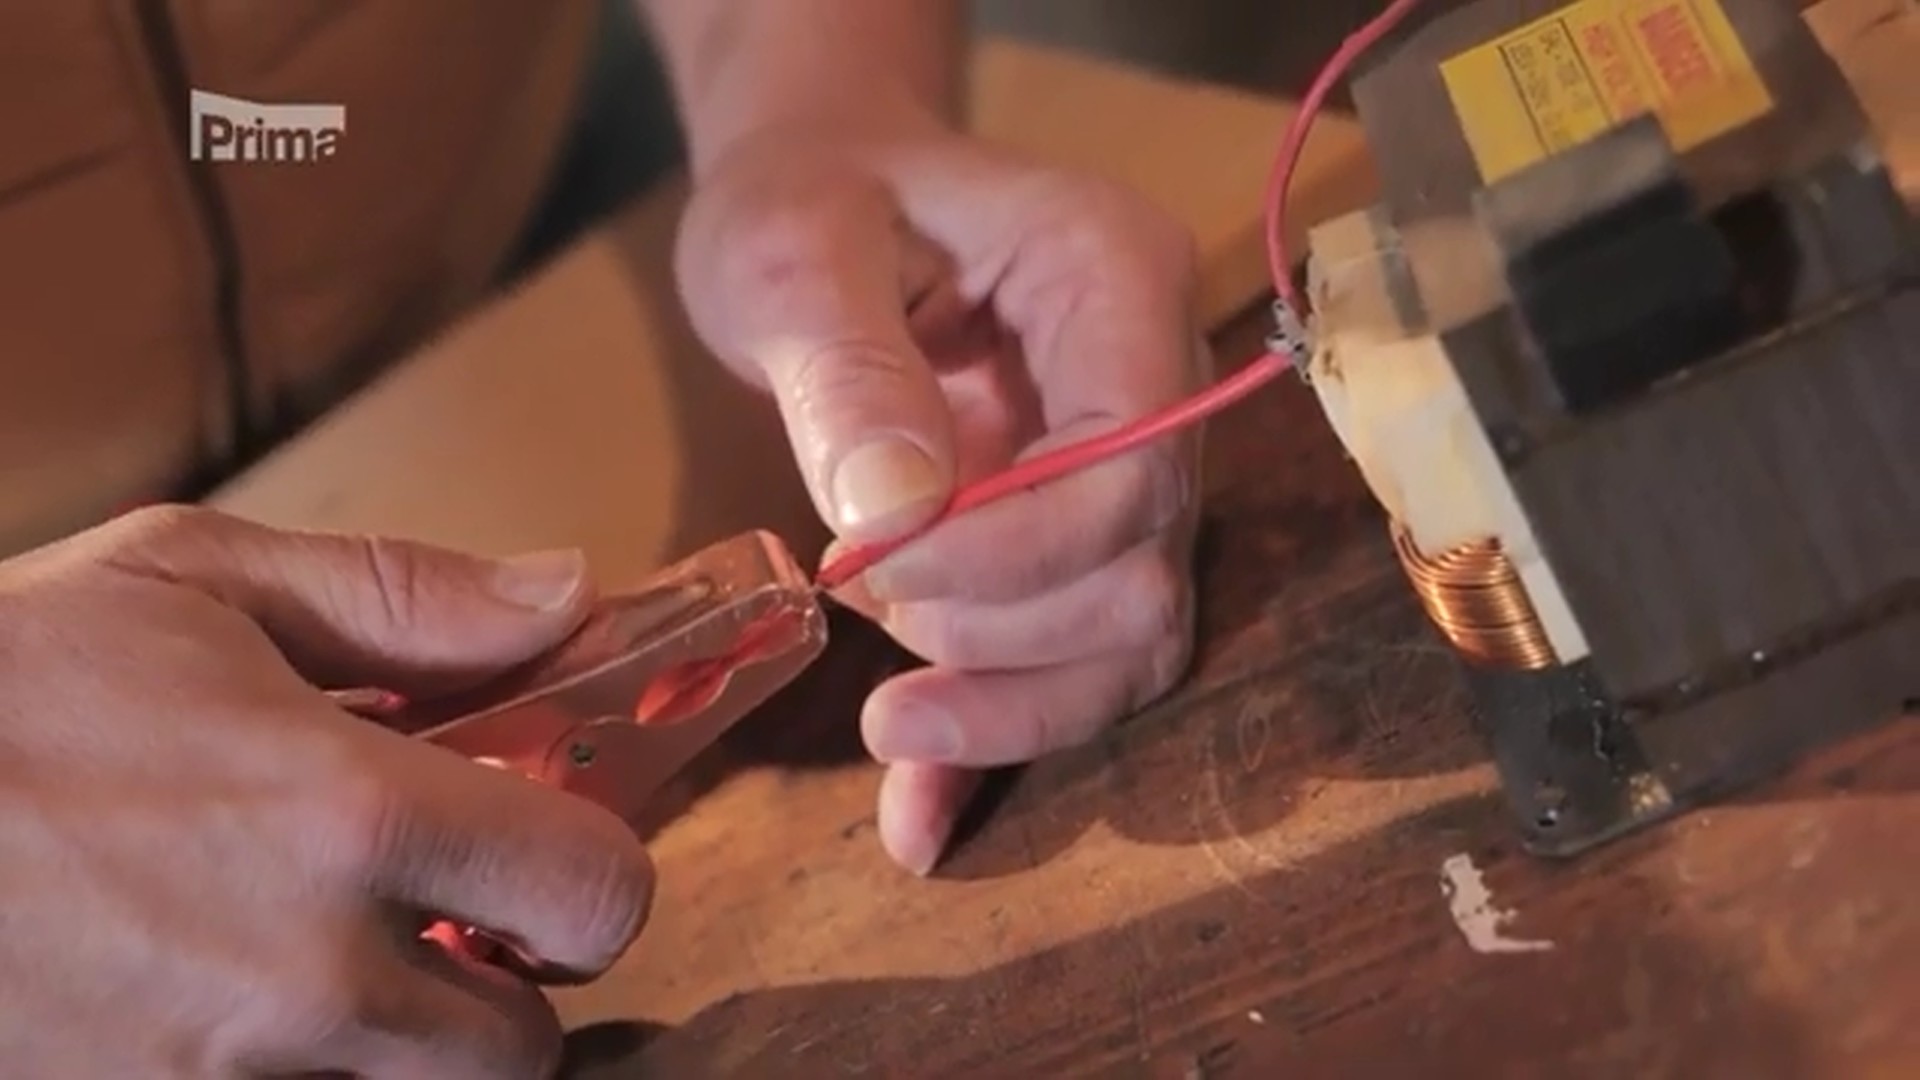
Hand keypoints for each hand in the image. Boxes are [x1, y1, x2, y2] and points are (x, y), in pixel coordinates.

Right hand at [0, 506, 652, 1078]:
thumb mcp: (192, 580)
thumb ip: (407, 596)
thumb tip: (570, 594)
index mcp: (344, 814)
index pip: (596, 893)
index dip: (596, 873)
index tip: (545, 845)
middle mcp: (302, 974)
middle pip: (519, 1053)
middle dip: (505, 991)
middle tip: (441, 924)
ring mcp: (215, 1078)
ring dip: (400, 1051)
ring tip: (325, 960)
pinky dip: (290, 1078)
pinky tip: (227, 1000)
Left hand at [676, 111, 1204, 873]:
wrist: (831, 200)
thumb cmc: (811, 197)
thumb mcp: (791, 251)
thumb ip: (847, 371)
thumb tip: (896, 515)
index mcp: (1114, 280)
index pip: (1133, 458)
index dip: (1018, 548)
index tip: (870, 561)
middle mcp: (1156, 385)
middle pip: (1143, 573)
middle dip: (1001, 632)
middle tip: (859, 603)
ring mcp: (1126, 471)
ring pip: (1131, 641)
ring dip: (1010, 701)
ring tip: (885, 708)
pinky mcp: (1072, 541)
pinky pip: (1073, 662)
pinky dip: (1000, 739)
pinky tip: (919, 815)